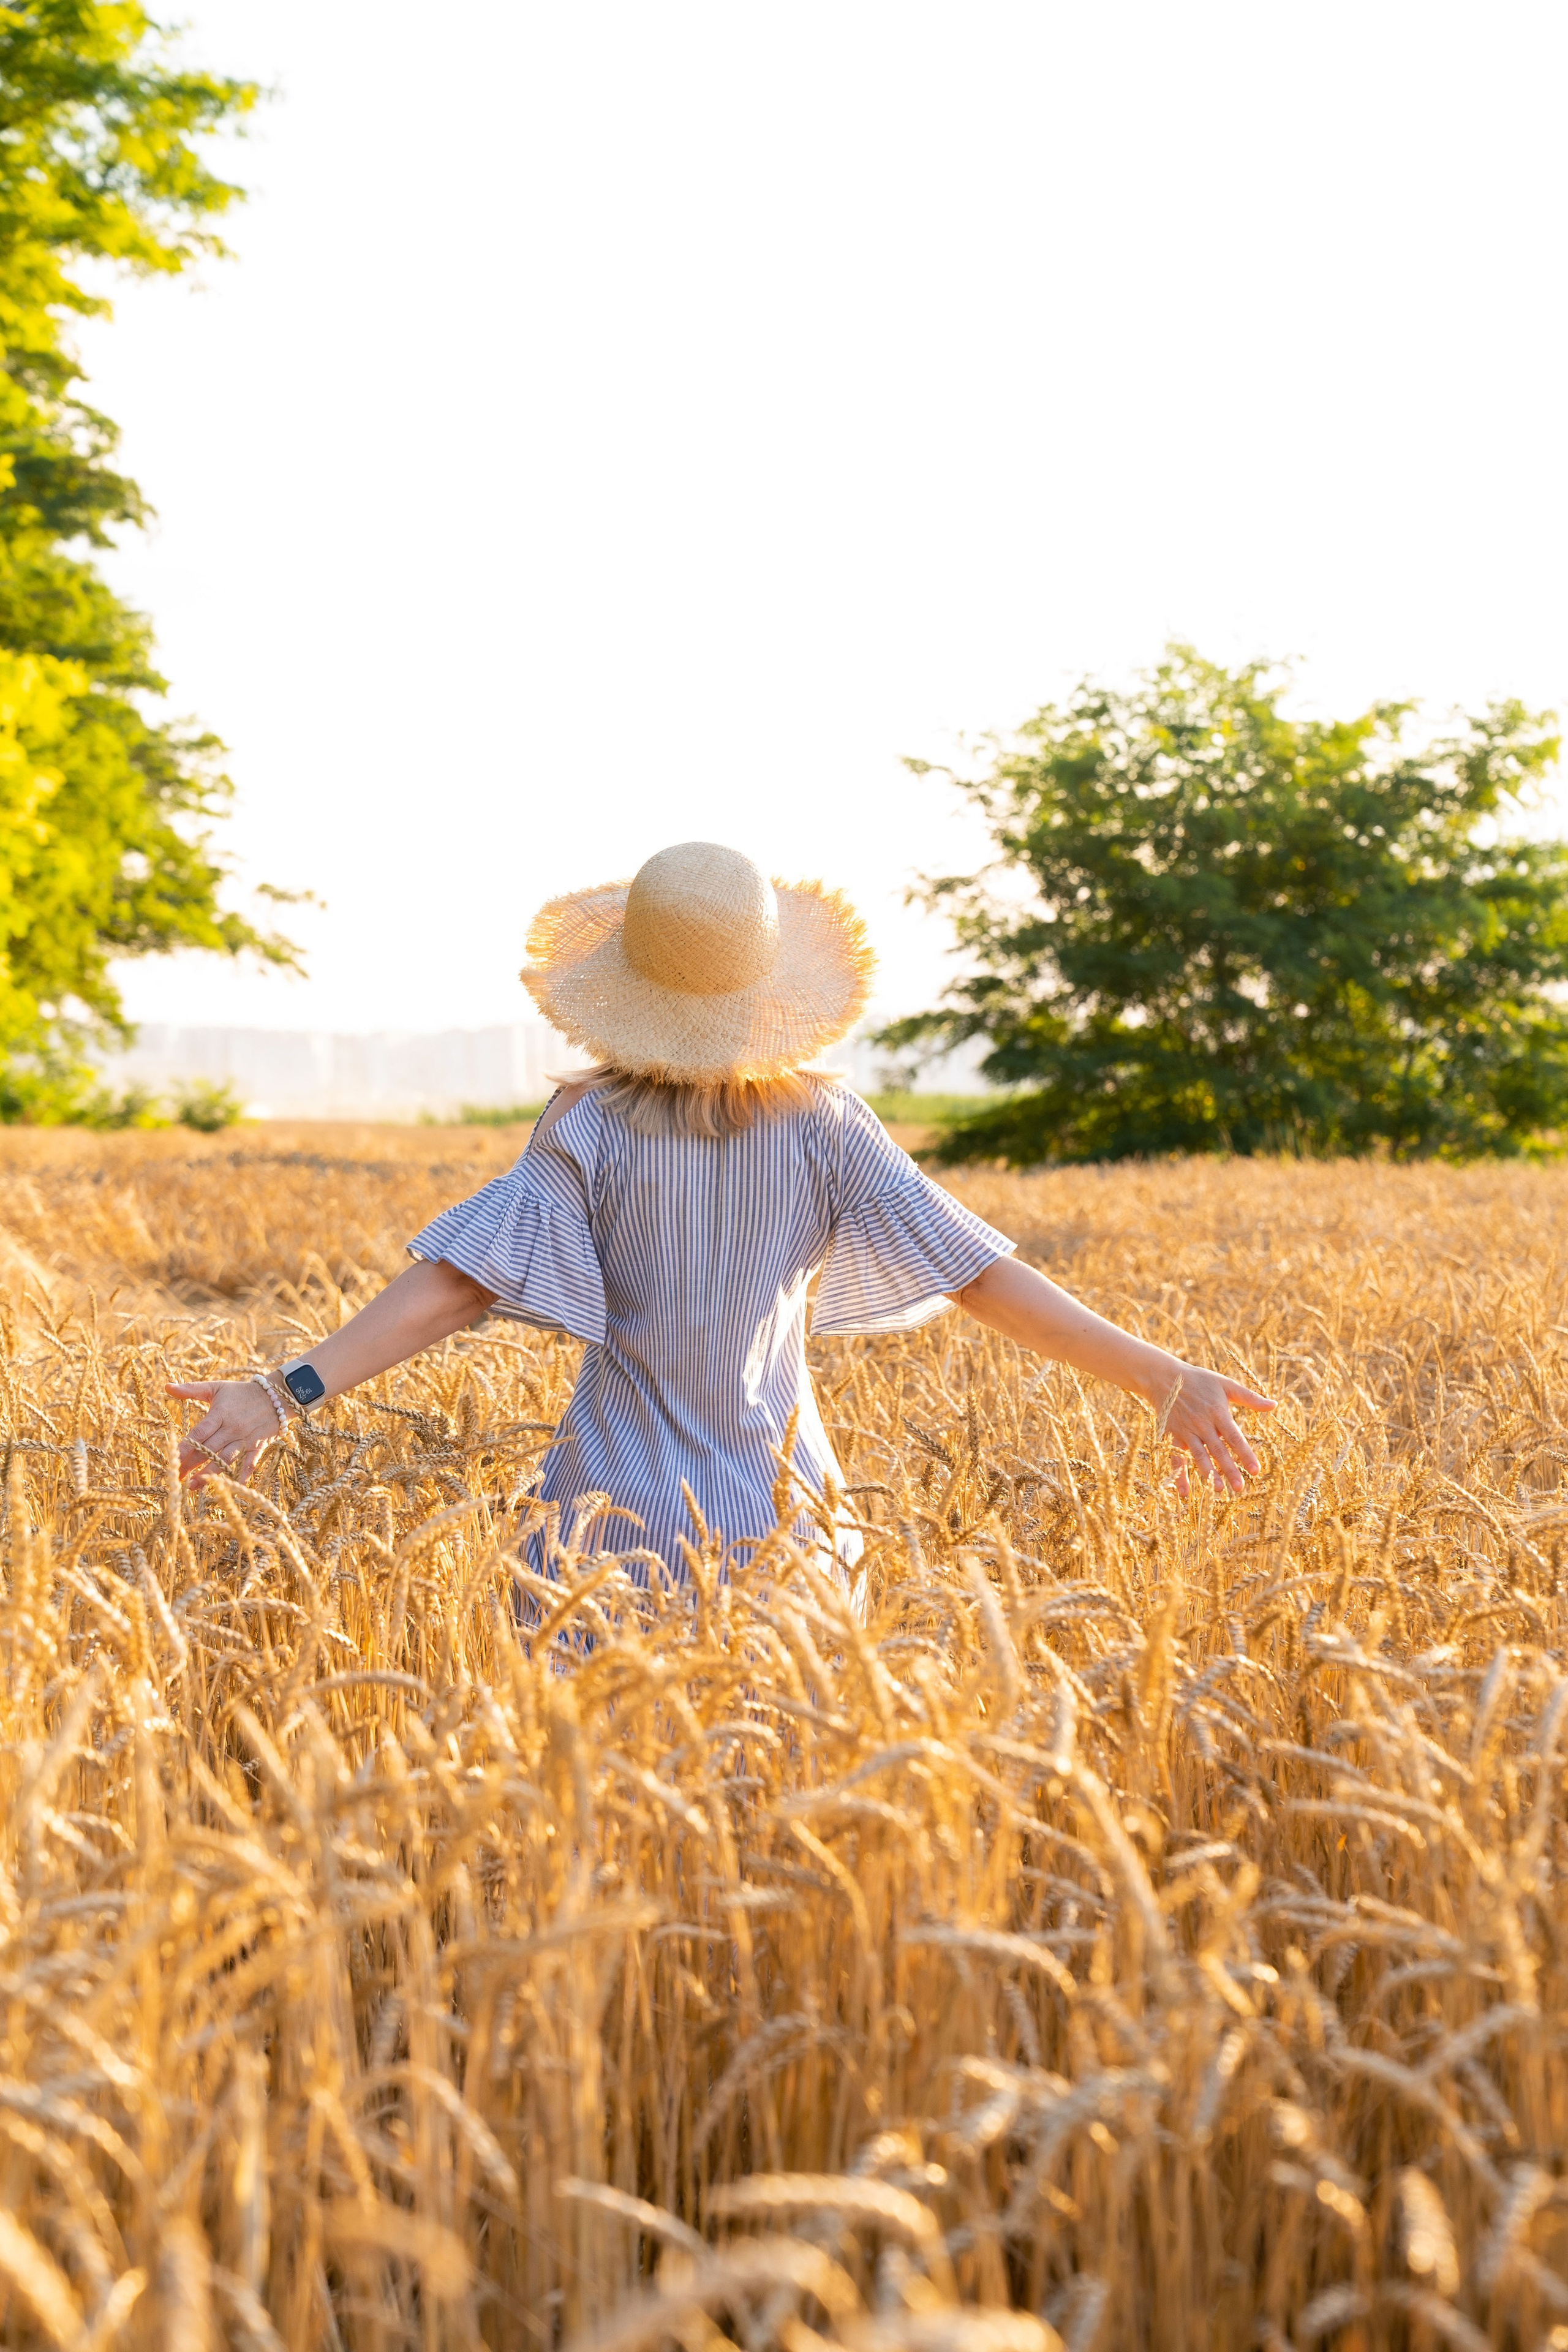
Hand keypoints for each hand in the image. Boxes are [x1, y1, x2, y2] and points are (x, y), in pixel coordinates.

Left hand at [166, 1380, 285, 1484]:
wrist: (276, 1396)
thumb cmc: (241, 1392)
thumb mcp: (217, 1387)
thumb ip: (191, 1389)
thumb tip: (167, 1386)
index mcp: (220, 1414)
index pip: (199, 1433)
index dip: (185, 1447)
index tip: (172, 1458)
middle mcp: (232, 1428)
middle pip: (208, 1449)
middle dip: (191, 1464)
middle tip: (176, 1477)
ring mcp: (246, 1439)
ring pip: (226, 1459)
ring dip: (210, 1473)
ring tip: (194, 1486)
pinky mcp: (258, 1446)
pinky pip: (249, 1463)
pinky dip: (242, 1474)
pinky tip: (231, 1486)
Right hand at [1148, 1361, 1273, 1497]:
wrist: (1164, 1377)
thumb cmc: (1199, 1379)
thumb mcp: (1225, 1384)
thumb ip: (1249, 1398)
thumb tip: (1274, 1405)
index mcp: (1217, 1412)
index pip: (1234, 1437)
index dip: (1245, 1454)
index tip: (1256, 1470)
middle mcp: (1202, 1424)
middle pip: (1218, 1450)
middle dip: (1229, 1470)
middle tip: (1240, 1488)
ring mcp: (1186, 1431)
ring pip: (1198, 1455)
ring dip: (1208, 1473)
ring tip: (1218, 1489)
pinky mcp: (1172, 1435)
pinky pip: (1175, 1457)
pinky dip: (1179, 1475)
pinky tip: (1185, 1493)